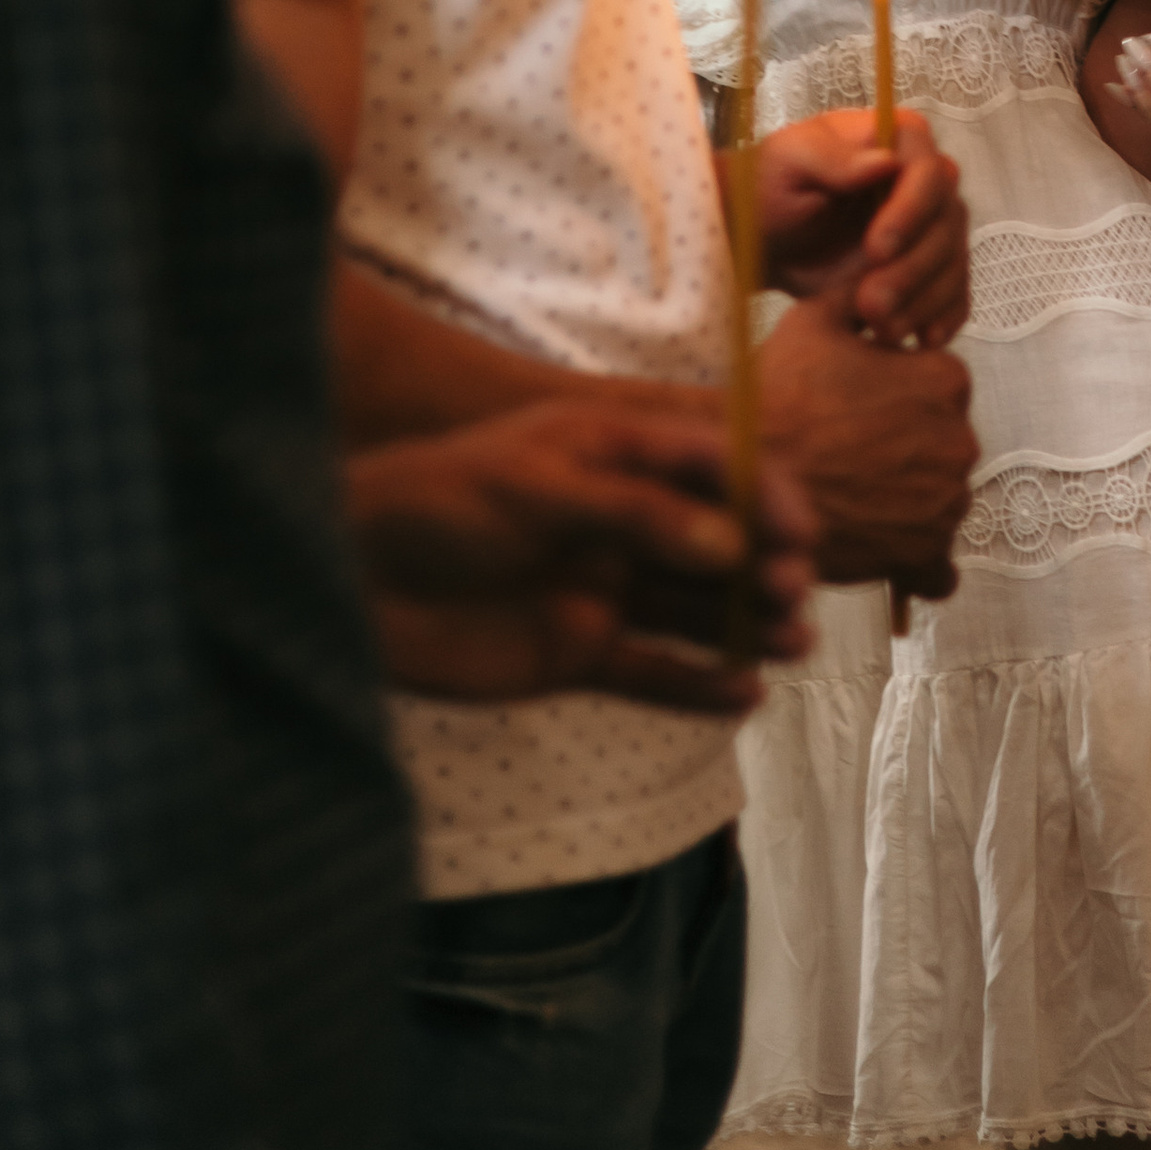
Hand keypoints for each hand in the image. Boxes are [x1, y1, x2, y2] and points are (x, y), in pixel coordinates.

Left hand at [346, 395, 810, 709]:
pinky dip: (699, 685)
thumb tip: (730, 546)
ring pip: (695, 606)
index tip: (800, 528)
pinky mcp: (577, 653)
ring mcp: (601, 587)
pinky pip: (653, 671)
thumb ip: (634, 513)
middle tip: (794, 591)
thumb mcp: (537, 485)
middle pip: (715, 540)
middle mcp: (619, 520)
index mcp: (613, 453)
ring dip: (748, 622)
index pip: (711, 462)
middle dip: (764, 561)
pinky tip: (745, 696)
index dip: (762, 491)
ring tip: (793, 643)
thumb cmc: (437, 502)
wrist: (350, 578)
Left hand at [754, 109, 968, 345]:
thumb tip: (884, 162)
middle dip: (913, 269)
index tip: (876, 249)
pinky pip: (953, 295)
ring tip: (878, 328)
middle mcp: (927, 181)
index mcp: (900, 139)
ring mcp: (931, 228)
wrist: (764, 237)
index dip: (910, 213)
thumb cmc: (771, 186)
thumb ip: (833, 157)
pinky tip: (919, 339)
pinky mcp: (928, 270)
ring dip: (923, 301)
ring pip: (953, 264)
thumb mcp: (789, 160)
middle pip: (947, 224)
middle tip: (871, 304)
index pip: (929, 173)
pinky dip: (942, 318)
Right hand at [763, 284, 976, 594]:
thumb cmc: (775, 402)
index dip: (899, 391)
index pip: (940, 382)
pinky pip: (938, 560)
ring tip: (853, 492)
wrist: (745, 483)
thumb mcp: (813, 322)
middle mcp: (958, 439)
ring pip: (939, 495)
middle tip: (852, 450)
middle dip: (906, 445)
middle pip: (941, 440)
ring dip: (909, 497)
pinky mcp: (925, 550)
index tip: (866, 404)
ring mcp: (945, 500)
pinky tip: (887, 546)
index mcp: (943, 379)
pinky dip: (920, 557)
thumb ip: (860, 293)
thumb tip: (879, 271)